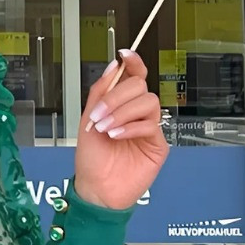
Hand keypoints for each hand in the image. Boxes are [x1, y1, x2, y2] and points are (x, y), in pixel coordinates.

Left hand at [73, 49, 168, 209]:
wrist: (95, 189)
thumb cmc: (91, 159)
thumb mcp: (87, 120)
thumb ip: (99, 92)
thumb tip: (113, 66)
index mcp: (121, 105)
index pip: (135, 76)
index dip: (134, 62)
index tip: (125, 55)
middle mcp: (137, 114)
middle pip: (140, 86)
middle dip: (117, 96)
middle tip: (99, 114)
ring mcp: (148, 128)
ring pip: (148, 102)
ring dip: (123, 112)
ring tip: (106, 128)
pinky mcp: (157, 145)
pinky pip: (151, 125)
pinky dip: (131, 127)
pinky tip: (116, 136)